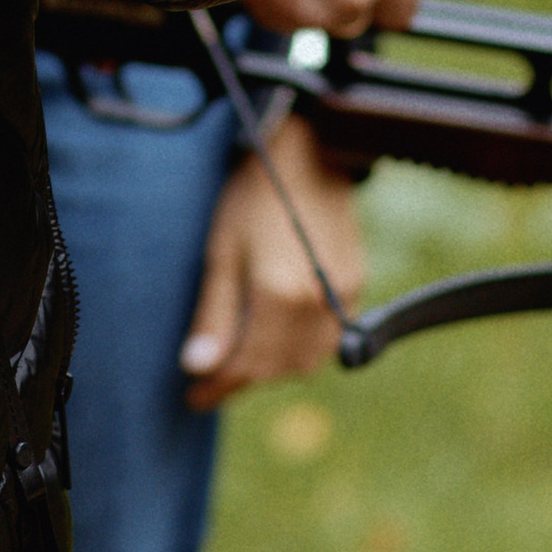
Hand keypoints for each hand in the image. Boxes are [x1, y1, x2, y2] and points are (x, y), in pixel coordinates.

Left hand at [179, 113, 363, 410]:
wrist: (307, 154)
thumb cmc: (254, 197)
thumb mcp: (221, 253)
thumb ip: (213, 315)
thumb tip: (197, 367)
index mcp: (278, 296)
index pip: (245, 366)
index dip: (216, 388)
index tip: (194, 397)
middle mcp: (316, 304)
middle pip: (276, 369)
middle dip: (243, 378)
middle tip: (212, 376)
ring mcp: (343, 297)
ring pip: (308, 360)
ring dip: (274, 367)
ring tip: (242, 354)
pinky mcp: (358, 285)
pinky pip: (330, 338)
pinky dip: (302, 347)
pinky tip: (278, 332)